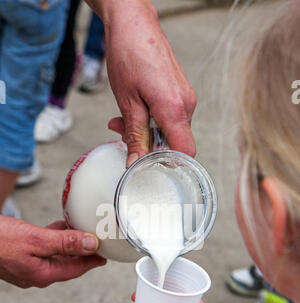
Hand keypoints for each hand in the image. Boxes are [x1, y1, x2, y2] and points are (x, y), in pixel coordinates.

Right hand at [0, 217, 105, 287]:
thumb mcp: (36, 239)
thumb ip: (65, 243)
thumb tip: (91, 244)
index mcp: (43, 274)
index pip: (76, 269)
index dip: (93, 260)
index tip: (106, 255)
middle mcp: (36, 274)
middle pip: (68, 264)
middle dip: (83, 252)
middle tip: (98, 242)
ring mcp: (26, 267)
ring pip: (55, 256)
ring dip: (69, 244)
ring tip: (82, 232)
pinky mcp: (19, 257)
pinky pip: (43, 249)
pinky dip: (53, 239)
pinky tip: (59, 227)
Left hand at [90, 0, 196, 165]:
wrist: (133, 22)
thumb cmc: (129, 53)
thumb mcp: (127, 101)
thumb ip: (135, 134)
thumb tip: (136, 161)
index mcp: (175, 108)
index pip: (186, 152)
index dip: (169, 164)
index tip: (149, 166)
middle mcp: (187, 104)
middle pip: (175, 143)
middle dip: (149, 145)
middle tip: (122, 134)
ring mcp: (186, 98)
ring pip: (170, 130)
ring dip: (146, 131)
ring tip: (122, 119)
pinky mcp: (180, 93)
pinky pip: (169, 117)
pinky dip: (151, 119)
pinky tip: (134, 110)